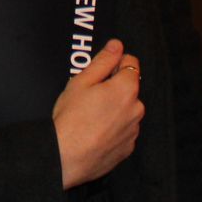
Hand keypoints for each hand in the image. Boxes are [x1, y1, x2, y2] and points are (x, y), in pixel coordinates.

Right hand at [51, 39, 143, 188]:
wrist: (65, 157)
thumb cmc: (70, 118)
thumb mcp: (81, 81)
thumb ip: (103, 61)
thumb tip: (117, 45)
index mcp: (127, 88)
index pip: (131, 62)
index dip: (115, 62)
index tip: (101, 71)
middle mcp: (136, 109)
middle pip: (129, 89)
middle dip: (114, 88)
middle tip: (89, 96)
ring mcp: (133, 131)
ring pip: (127, 111)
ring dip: (115, 109)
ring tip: (90, 117)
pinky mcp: (127, 148)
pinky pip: (123, 131)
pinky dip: (113, 129)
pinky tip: (94, 132)